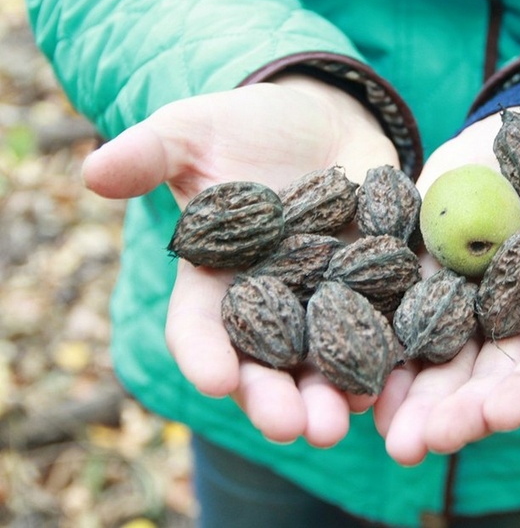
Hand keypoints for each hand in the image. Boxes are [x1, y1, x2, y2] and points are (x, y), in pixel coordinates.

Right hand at [82, 76, 399, 446]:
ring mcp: (324, 300)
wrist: (319, 120)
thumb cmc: (244, 126)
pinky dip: (390, 355)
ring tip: (347, 419)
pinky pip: (384, 326)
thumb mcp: (193, 131)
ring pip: (324, 360)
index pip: (199, 328)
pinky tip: (397, 379)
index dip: (203, 355)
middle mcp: (268, 304)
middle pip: (265, 363)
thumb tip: (91, 171)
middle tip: (293, 429)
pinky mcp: (377, 286)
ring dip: (334, 394)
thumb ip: (150, 153)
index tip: (212, 381)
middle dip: (276, 399)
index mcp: (215, 280)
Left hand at [373, 103, 519, 464]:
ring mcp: (466, 300)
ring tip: (382, 433)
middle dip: (457, 413)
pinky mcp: (422, 276)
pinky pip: (398, 321)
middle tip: (419, 445)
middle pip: (490, 378)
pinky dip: (378, 351)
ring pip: (440, 363)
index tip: (501, 414)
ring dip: (411, 400)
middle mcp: (516, 315)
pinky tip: (352, 381)